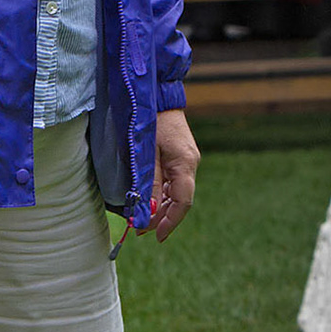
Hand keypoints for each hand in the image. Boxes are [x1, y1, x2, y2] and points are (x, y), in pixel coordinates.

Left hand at [140, 108, 198, 241]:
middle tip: (141, 230)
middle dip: (162, 218)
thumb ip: (150, 183)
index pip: (183, 202)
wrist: (157, 95)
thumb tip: (150, 212)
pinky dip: (163, 195)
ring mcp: (186, 160)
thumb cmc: (150, 120)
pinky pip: (174, 182)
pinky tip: (150, 202)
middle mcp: (190, 164)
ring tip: (142, 220)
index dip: (170, 222)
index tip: (156, 236)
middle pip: (181, 200)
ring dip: (162, 208)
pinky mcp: (179, 156)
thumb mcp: (146, 153)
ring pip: (177, 193)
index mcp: (185, 163)